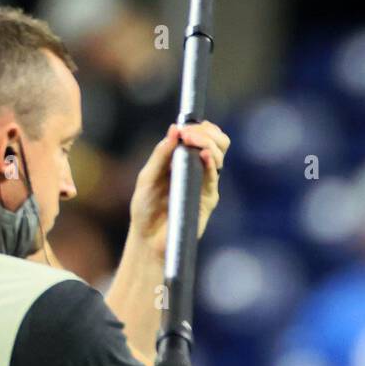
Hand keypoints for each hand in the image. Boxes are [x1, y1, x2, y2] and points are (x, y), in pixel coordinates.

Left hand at [128, 121, 229, 256]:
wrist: (148, 238)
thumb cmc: (146, 208)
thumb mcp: (148, 177)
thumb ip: (161, 154)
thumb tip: (174, 128)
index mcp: (183, 159)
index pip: (203, 134)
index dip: (199, 127)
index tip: (184, 127)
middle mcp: (198, 169)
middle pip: (218, 142)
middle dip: (207, 132)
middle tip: (188, 133)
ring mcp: (205, 184)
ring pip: (218, 155)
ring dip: (206, 143)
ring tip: (190, 141)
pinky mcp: (207, 200)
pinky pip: (213, 178)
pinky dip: (210, 163)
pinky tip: (203, 155)